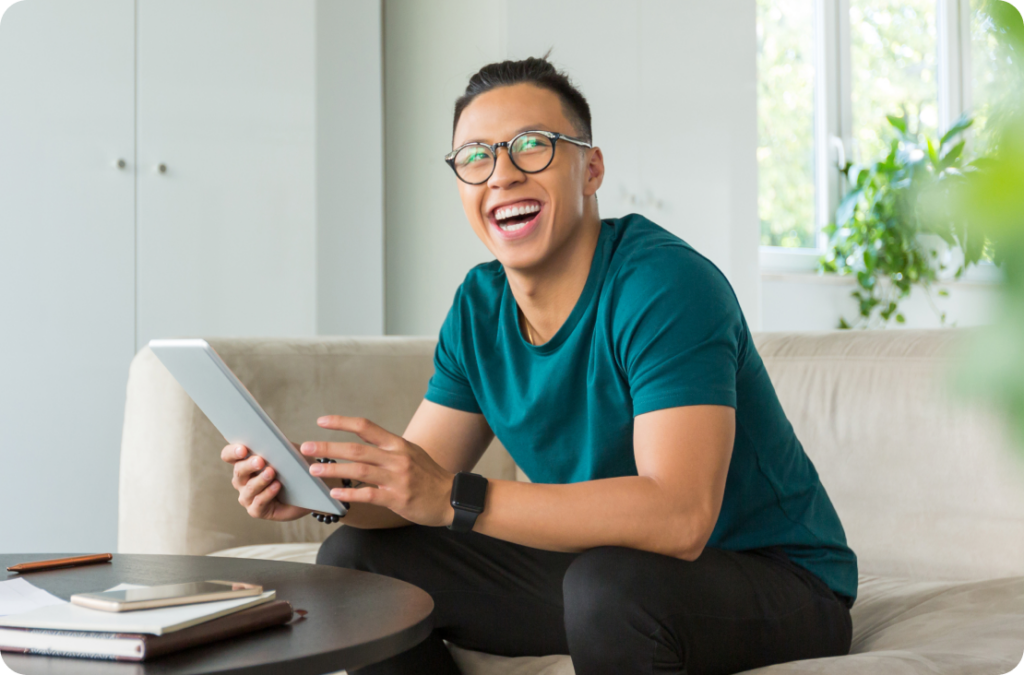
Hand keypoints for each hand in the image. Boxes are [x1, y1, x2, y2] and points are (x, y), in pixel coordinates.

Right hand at [220, 444, 310, 521]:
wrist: (308, 491)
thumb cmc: (294, 468)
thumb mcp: (288, 453)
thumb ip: (278, 446)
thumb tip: (271, 440)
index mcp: (244, 462)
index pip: (229, 455)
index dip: (233, 452)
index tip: (243, 449)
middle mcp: (242, 480)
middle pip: (238, 471)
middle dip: (249, 465)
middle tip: (260, 460)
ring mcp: (247, 496)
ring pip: (249, 488)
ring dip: (260, 480)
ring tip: (272, 472)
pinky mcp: (256, 510)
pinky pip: (258, 502)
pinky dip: (267, 493)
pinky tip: (277, 486)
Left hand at [300, 416, 455, 526]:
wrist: (451, 498)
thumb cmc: (428, 476)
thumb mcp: (411, 453)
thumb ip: (387, 449)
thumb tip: (359, 445)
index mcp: (397, 444)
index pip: (365, 426)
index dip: (341, 422)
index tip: (321, 422)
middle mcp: (396, 458)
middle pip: (356, 449)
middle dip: (327, 448)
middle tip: (306, 448)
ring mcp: (397, 478)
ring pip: (359, 471)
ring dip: (333, 470)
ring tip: (315, 471)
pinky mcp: (398, 498)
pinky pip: (369, 495)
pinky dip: (350, 494)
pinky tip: (335, 495)